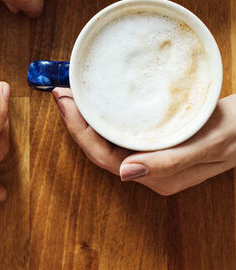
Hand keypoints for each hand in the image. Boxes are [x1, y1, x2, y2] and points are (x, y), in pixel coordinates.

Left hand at [52, 89, 235, 195]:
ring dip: (86, 118)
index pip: (104, 157)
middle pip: (99, 149)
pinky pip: (119, 133)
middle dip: (76, 122)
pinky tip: (97, 100)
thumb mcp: (207, 144)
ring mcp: (151, 158)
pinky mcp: (155, 143)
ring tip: (72, 93)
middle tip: (62, 91)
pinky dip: (103, 116)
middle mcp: (148, 170)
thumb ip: (170, 161)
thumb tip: (126, 174)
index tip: (65, 102)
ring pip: (107, 141)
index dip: (79, 132)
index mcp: (157, 177)